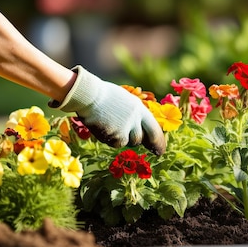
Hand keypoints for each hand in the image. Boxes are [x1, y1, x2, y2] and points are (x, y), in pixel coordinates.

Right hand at [49, 66, 165, 154]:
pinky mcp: (113, 135)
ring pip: (127, 142)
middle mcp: (134, 120)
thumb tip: (141, 128)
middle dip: (142, 143)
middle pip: (140, 139)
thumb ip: (135, 114)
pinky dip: (110, 139)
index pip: (154, 129)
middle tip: (146, 151)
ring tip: (112, 125)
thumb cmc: (105, 96)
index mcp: (139, 109)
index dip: (159, 142)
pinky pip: (114, 143)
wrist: (88, 95)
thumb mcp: (127, 100)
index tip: (159, 151)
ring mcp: (124, 128)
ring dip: (122, 138)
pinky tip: (103, 127)